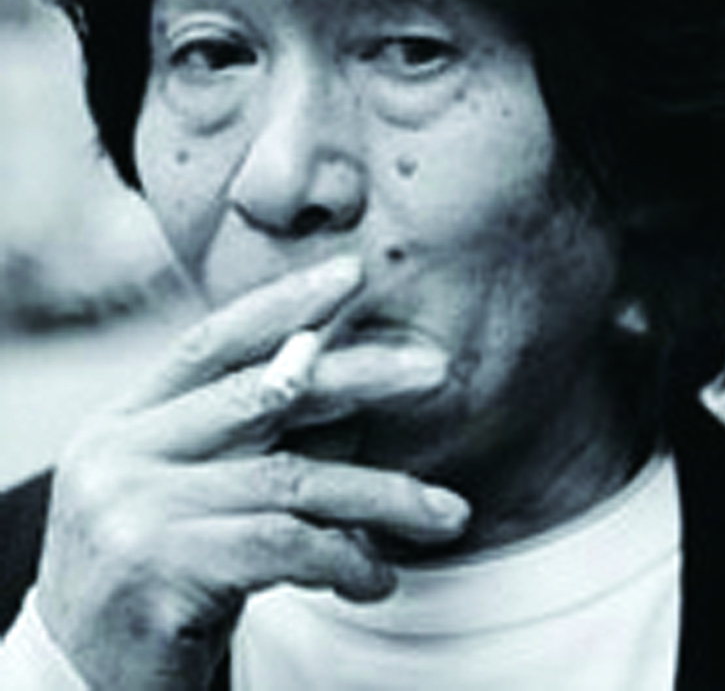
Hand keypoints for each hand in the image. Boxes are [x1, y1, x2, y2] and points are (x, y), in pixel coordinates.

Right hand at [36, 257, 469, 690]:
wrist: (79, 688)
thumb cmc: (152, 582)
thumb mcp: (180, 495)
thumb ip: (245, 441)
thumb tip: (352, 386)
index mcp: (123, 423)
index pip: (211, 342)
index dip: (284, 303)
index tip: (350, 274)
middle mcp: (119, 455)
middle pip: (264, 393)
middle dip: (360, 377)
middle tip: (437, 371)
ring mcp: (133, 511)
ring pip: (292, 478)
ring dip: (384, 497)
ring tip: (445, 516)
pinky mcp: (160, 573)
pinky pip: (285, 546)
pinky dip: (347, 558)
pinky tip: (376, 579)